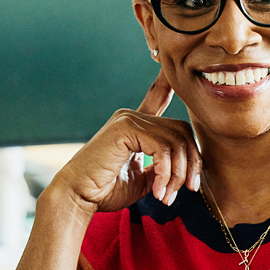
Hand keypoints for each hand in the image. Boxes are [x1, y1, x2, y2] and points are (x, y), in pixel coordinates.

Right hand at [47, 73, 201, 214]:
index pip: (157, 98)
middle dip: (191, 162)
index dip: (168, 85)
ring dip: (178, 173)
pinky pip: (162, 148)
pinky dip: (165, 172)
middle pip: (181, 131)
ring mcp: (128, 120)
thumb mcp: (142, 179)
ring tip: (166, 195)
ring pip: (175, 141)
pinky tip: (157, 191)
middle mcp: (132, 117)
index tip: (173, 73)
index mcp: (134, 126)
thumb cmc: (105, 190)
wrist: (77, 196)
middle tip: (188, 188)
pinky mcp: (125, 128)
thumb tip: (184, 169)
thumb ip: (161, 168)